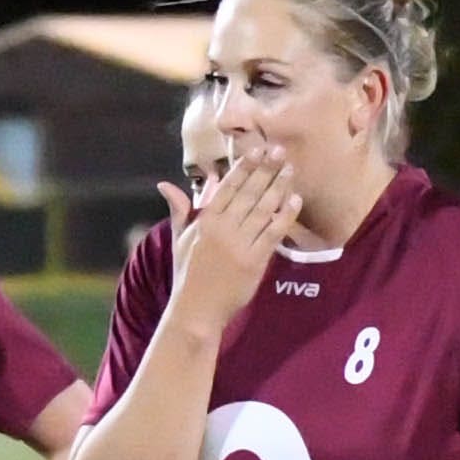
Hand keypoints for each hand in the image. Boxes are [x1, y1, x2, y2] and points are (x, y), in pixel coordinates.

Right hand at [167, 144, 307, 335]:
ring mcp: (239, 245)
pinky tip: (294, 200)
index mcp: (204, 222)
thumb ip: (180, 210)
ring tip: (289, 170)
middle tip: (279, 151)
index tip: (257, 149)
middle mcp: (222, 229)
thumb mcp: (180, 239)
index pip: (227, 187)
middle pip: (248, 193)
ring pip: (262, 209)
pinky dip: (284, 216)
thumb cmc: (188, 274)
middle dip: (265, 169)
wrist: (196, 310)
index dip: (244, 166)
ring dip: (278, 187)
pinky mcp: (254, 261)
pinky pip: (272, 233)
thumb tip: (165, 185)